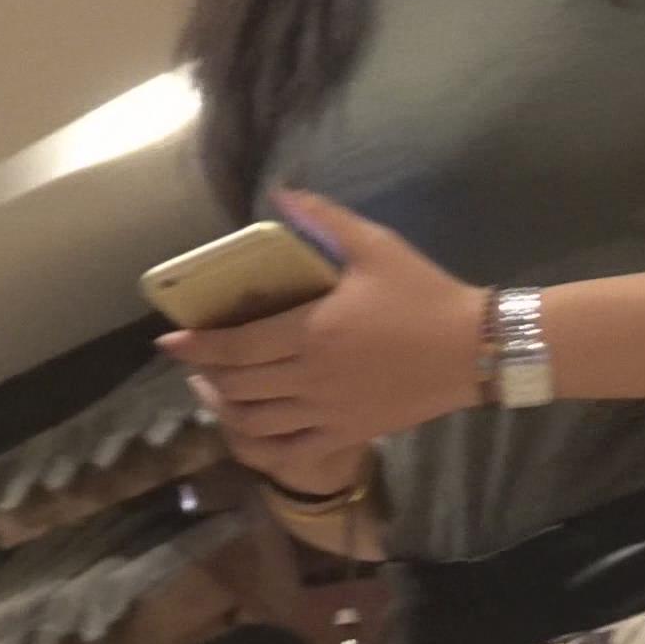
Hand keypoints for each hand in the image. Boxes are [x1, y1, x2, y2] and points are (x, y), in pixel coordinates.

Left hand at [164, 193, 483, 461]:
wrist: (475, 349)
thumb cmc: (424, 294)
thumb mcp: (375, 246)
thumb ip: (324, 218)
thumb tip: (279, 191)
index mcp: (311, 331)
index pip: (236, 345)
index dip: (197, 345)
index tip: (169, 341)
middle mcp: (310, 377)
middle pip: (238, 384)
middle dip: (205, 374)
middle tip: (192, 362)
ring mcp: (328, 412)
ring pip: (256, 422)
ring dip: (225, 410)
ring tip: (213, 394)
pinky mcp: (348, 434)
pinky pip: (290, 451)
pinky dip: (260, 446)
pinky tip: (249, 433)